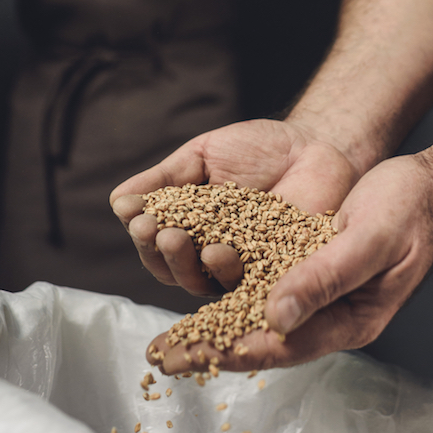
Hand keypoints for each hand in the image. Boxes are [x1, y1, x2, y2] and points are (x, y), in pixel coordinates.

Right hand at [110, 117, 357, 296]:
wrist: (314, 145)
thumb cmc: (258, 149)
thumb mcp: (202, 156)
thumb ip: (165, 179)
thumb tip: (118, 201)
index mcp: (190, 230)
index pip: (156, 244)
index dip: (145, 236)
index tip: (137, 219)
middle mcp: (211, 257)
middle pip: (175, 271)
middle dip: (161, 252)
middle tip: (158, 231)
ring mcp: (244, 271)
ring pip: (205, 284)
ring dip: (188, 265)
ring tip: (183, 239)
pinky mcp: (278, 278)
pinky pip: (249, 286)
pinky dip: (228, 273)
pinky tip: (217, 252)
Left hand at [142, 154, 432, 373]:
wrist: (427, 188)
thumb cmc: (408, 211)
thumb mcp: (369, 239)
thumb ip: (326, 277)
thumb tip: (276, 317)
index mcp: (351, 318)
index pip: (286, 345)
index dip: (238, 350)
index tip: (195, 355)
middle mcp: (329, 313)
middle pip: (262, 338)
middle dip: (211, 347)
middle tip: (162, 357)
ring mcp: (318, 292)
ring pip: (256, 314)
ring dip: (212, 322)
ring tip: (168, 334)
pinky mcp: (307, 266)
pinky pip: (262, 284)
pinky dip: (228, 286)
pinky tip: (198, 283)